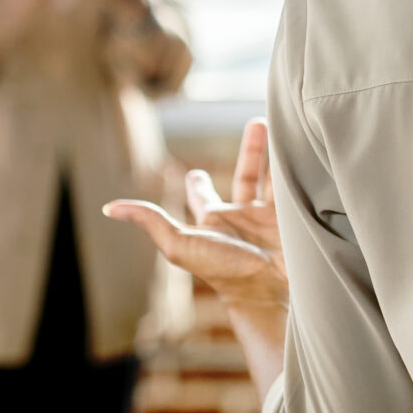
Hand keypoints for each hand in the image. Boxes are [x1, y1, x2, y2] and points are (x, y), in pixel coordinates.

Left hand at [106, 119, 287, 309]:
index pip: (203, 194)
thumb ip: (151, 221)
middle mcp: (242, 215)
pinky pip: (294, 184)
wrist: (267, 288)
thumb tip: (110, 207)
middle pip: (246, 176)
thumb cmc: (222, 269)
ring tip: (278, 124)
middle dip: (250, 153)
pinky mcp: (293, 215)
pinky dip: (297, 166)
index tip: (193, 174)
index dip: (197, 184)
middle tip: (257, 124)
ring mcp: (269, 215)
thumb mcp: (179, 244)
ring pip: (273, 176)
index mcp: (214, 219)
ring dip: (274, 151)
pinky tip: (302, 147)